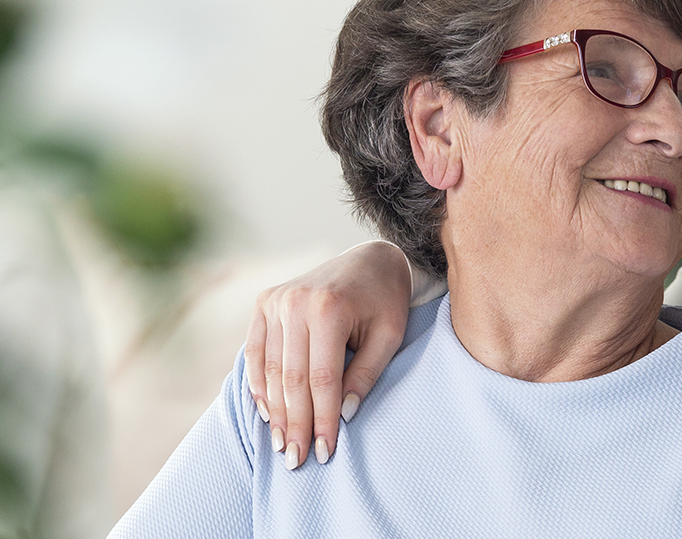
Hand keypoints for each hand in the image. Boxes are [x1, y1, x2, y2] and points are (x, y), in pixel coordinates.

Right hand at [245, 240, 410, 469]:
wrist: (369, 257)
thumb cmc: (385, 299)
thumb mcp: (389, 335)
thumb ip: (366, 374)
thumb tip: (344, 416)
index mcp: (329, 308)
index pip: (322, 379)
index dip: (322, 419)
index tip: (325, 452)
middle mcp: (295, 302)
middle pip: (292, 379)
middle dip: (295, 424)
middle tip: (297, 461)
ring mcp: (275, 300)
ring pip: (271, 370)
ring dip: (275, 412)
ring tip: (282, 445)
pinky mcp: (264, 301)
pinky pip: (255, 352)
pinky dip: (260, 385)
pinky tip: (268, 413)